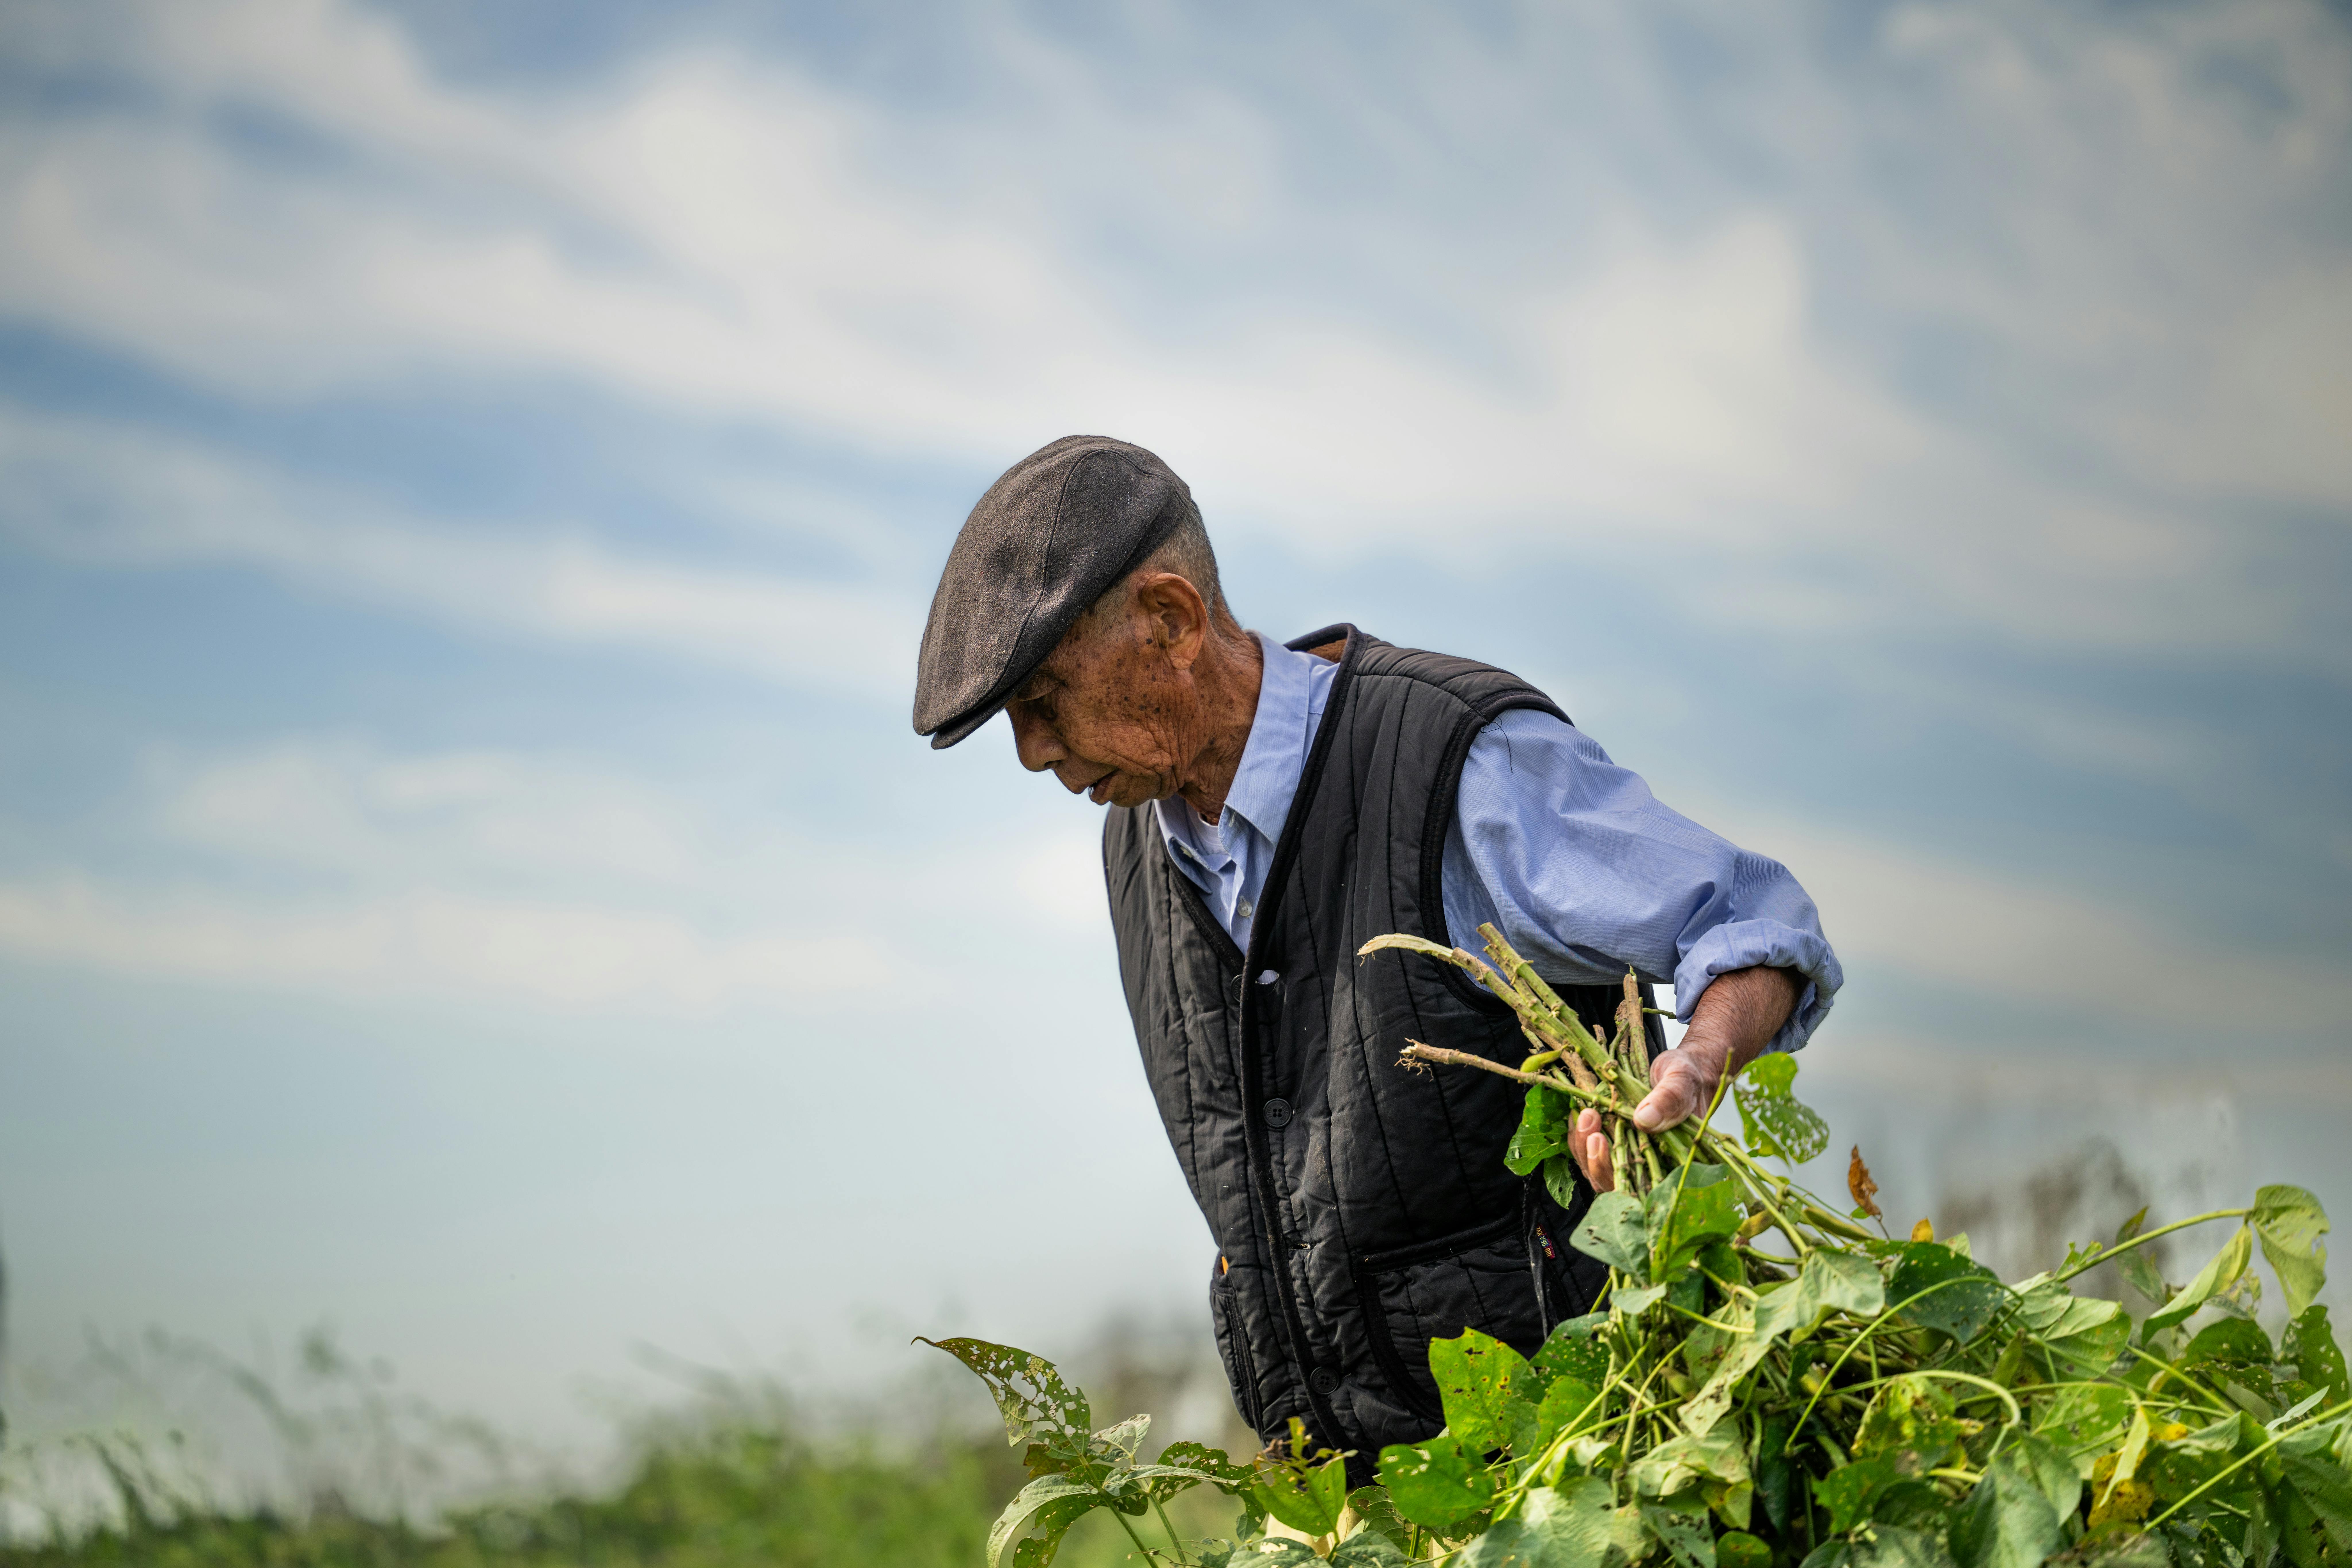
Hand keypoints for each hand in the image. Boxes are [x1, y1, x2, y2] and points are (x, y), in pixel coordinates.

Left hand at [1568, 965, 1800, 1193]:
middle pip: (1611, 1184)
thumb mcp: (1681, 1081)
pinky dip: (1581, 1135)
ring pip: (1597, 1170)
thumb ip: (1668, 1099)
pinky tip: (1580, 1114)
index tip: (1599, 1140)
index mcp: (1671, 1165)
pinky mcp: (1615, 1144)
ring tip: (1585, 1114)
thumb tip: (1644, 1120)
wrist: (1680, 1071)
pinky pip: (1590, 1151)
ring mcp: (1630, 1158)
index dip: (1613, 1172)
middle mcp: (1648, 1169)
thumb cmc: (1686, 1078)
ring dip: (1583, 1145)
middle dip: (1593, 1156)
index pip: (1640, 1189)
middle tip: (1588, 1121)